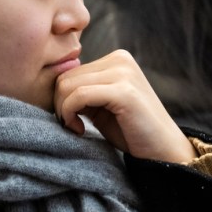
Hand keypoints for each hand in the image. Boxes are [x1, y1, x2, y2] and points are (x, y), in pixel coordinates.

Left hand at [54, 50, 195, 163]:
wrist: (164, 152)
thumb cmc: (131, 132)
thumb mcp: (101, 105)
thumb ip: (82, 90)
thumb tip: (48, 86)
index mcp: (116, 59)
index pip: (69, 71)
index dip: (61, 99)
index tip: (71, 120)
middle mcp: (121, 59)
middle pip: (65, 77)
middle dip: (60, 105)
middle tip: (72, 126)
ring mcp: (123, 73)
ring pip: (68, 85)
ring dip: (64, 111)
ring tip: (77, 128)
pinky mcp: (123, 91)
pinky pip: (78, 96)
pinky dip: (70, 115)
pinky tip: (81, 130)